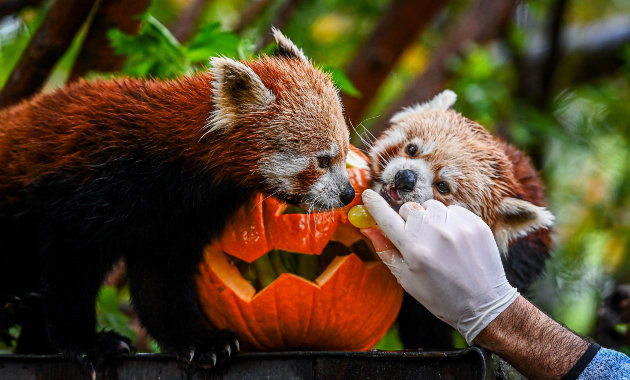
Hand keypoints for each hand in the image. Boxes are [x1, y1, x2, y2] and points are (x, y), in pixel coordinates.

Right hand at [361, 189, 518, 342]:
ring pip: (430, 206)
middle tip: (416, 239)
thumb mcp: (407, 279)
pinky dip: (449, 220)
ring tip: (438, 241)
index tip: (367, 195)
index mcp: (414, 250)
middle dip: (407, 220)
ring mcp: (457, 226)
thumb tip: (368, 229)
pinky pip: (452, 210)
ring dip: (429, 218)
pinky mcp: (474, 223)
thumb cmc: (441, 296)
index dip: (374, 205)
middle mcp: (435, 233)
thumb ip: (386, 251)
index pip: (386, 218)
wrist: (484, 303)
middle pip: (408, 209)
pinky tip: (454, 240)